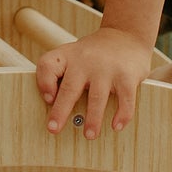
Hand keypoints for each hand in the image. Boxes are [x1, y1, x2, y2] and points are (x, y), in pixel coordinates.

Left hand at [35, 25, 149, 138]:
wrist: (126, 36)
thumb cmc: (93, 54)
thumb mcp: (73, 55)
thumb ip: (60, 74)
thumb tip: (51, 103)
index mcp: (67, 55)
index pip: (47, 64)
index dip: (44, 82)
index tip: (47, 99)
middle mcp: (84, 60)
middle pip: (69, 87)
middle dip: (61, 111)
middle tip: (54, 129)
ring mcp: (106, 68)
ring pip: (96, 97)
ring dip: (92, 119)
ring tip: (88, 135)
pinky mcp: (127, 75)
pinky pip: (124, 99)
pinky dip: (121, 114)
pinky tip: (116, 126)